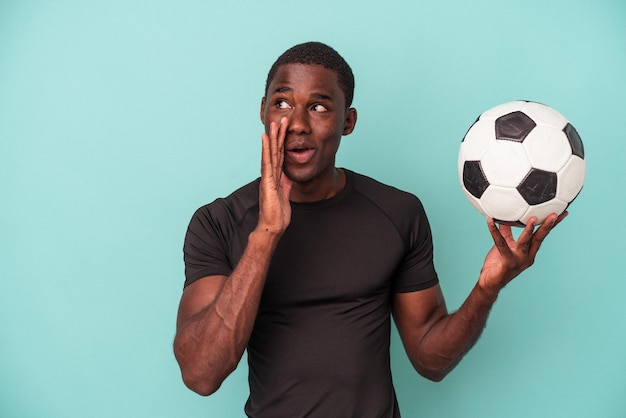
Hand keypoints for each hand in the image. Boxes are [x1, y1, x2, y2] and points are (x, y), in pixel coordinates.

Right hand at [258, 117, 292, 234]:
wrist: (272, 226)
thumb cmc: (277, 213)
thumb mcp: (285, 194)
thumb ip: (286, 182)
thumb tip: (289, 173)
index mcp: (275, 177)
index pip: (280, 156)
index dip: (282, 142)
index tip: (285, 129)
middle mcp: (270, 174)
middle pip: (275, 151)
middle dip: (278, 135)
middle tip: (282, 119)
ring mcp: (268, 177)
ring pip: (271, 153)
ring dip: (273, 137)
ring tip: (274, 123)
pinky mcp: (267, 181)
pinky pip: (267, 162)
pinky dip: (266, 149)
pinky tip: (265, 138)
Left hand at [478, 212, 567, 294]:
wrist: (490, 283)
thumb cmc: (497, 264)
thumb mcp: (504, 244)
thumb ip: (505, 231)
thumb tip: (504, 216)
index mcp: (529, 251)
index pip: (542, 235)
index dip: (551, 224)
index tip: (560, 213)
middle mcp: (527, 256)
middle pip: (540, 238)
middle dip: (548, 225)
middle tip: (555, 213)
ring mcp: (519, 260)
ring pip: (526, 241)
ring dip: (530, 229)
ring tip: (533, 218)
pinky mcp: (508, 262)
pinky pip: (501, 243)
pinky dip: (494, 231)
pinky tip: (491, 221)